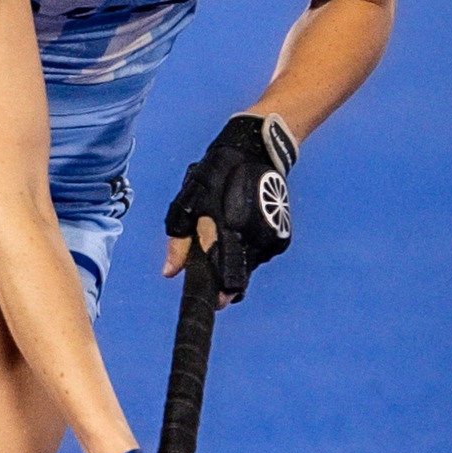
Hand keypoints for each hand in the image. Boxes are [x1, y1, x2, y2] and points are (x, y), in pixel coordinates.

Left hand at [164, 113, 296, 302]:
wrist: (256, 150)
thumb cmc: (215, 175)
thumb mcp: (189, 201)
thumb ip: (179, 240)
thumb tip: (170, 273)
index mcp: (229, 234)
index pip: (224, 280)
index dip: (216, 295)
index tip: (211, 302)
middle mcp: (254, 241)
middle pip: (238, 280)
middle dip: (224, 279)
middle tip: (213, 264)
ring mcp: (271, 240)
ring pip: (249, 267)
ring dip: (236, 261)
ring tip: (227, 232)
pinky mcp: (281, 238)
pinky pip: (260, 255)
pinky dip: (249, 250)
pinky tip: (242, 227)